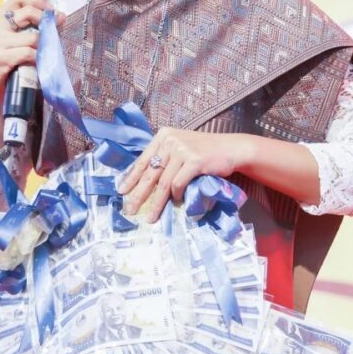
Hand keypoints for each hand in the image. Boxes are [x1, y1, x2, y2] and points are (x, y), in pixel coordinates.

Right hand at [0, 0, 64, 149]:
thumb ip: (37, 26)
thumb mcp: (21, 39)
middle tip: (55, 32)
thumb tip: (61, 15)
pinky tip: (38, 64)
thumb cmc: (11, 61)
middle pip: (28, 13)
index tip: (52, 10)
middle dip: (46, 22)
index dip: (38, 1)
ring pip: (32, 37)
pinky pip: (28, 53)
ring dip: (44, 46)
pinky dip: (37, 59)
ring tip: (45, 54)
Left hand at [117, 129, 249, 222]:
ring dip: (156, 203)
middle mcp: (171, 141)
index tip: (121, 192)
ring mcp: (182, 150)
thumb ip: (164, 158)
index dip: (130, 178)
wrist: (231, 149)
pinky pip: (178, 184)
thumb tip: (144, 182)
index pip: (142, 160)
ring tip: (150, 217)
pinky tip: (177, 202)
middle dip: (138, 194)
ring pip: (163, 183)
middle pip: (150, 173)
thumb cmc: (205, 152)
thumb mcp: (180, 148)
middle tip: (129, 209)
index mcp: (163, 136)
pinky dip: (176, 196)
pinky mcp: (194, 160)